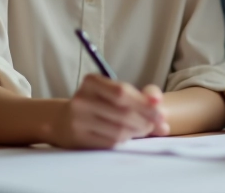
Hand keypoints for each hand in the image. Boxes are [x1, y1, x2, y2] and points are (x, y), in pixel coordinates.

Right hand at [42, 75, 167, 148]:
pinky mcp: (79, 139)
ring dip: (138, 132)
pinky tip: (127, 135)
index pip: (122, 92)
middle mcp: (82, 100)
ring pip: (119, 131)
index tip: (161, 110)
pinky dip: (125, 140)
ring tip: (143, 129)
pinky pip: (111, 143)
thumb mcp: (113, 92)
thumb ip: (139, 95)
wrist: (63, 121)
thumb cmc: (98, 104)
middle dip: (146, 120)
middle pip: (123, 113)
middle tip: (158, 124)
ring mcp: (78, 121)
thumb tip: (160, 105)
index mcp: (91, 82)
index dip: (144, 102)